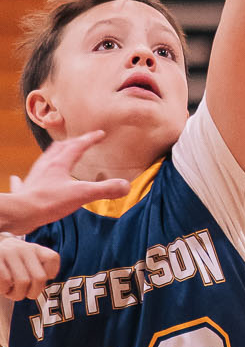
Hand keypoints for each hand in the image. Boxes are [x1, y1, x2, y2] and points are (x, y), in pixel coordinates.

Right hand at [0, 233, 60, 300]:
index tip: (38, 279)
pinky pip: (6, 281)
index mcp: (35, 249)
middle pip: (40, 277)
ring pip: (23, 282)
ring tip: (10, 291)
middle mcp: (23, 248)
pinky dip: (4, 290)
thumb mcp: (26, 262)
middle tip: (24, 294)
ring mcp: (9, 252)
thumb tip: (44, 283)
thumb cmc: (9, 265)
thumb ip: (39, 271)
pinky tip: (2, 287)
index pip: (53, 258)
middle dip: (33, 293)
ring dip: (16, 294)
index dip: (49, 274)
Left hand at [7, 132, 129, 229]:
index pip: (78, 146)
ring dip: (54, 154)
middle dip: (72, 143)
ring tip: (59, 154)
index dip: (90, 139)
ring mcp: (35, 176)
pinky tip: (18, 178)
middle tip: (80, 141)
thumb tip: (126, 185)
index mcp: (60, 164)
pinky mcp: (27, 188)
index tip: (100, 133)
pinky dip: (28, 175)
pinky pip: (26, 179)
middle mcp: (46, 166)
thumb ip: (105, 190)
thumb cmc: (49, 202)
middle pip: (59, 148)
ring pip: (45, 159)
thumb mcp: (82, 195)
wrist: (21, 213)